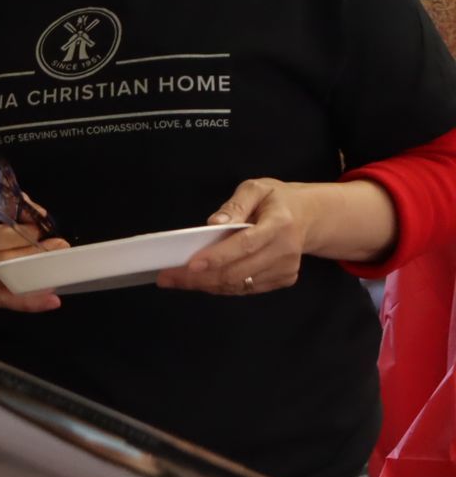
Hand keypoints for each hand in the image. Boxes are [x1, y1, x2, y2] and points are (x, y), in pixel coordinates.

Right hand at [0, 175, 68, 312]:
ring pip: (0, 285)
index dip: (20, 236)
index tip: (39, 227)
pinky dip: (23, 303)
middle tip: (60, 246)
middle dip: (33, 255)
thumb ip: (4, 195)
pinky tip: (48, 301)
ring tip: (58, 278)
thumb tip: (38, 213)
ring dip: (33, 282)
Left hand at [156, 178, 306, 295]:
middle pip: (238, 271)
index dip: (217, 256)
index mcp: (279, 224)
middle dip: (200, 278)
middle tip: (168, 277)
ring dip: (205, 285)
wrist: (309, 216)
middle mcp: (285, 250)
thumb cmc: (277, 200)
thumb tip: (215, 223)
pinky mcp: (284, 279)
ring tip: (176, 279)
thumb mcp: (257, 188)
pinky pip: (246, 288)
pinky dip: (221, 286)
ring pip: (240, 284)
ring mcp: (287, 268)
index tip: (191, 264)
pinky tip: (200, 281)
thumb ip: (235, 204)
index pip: (245, 245)